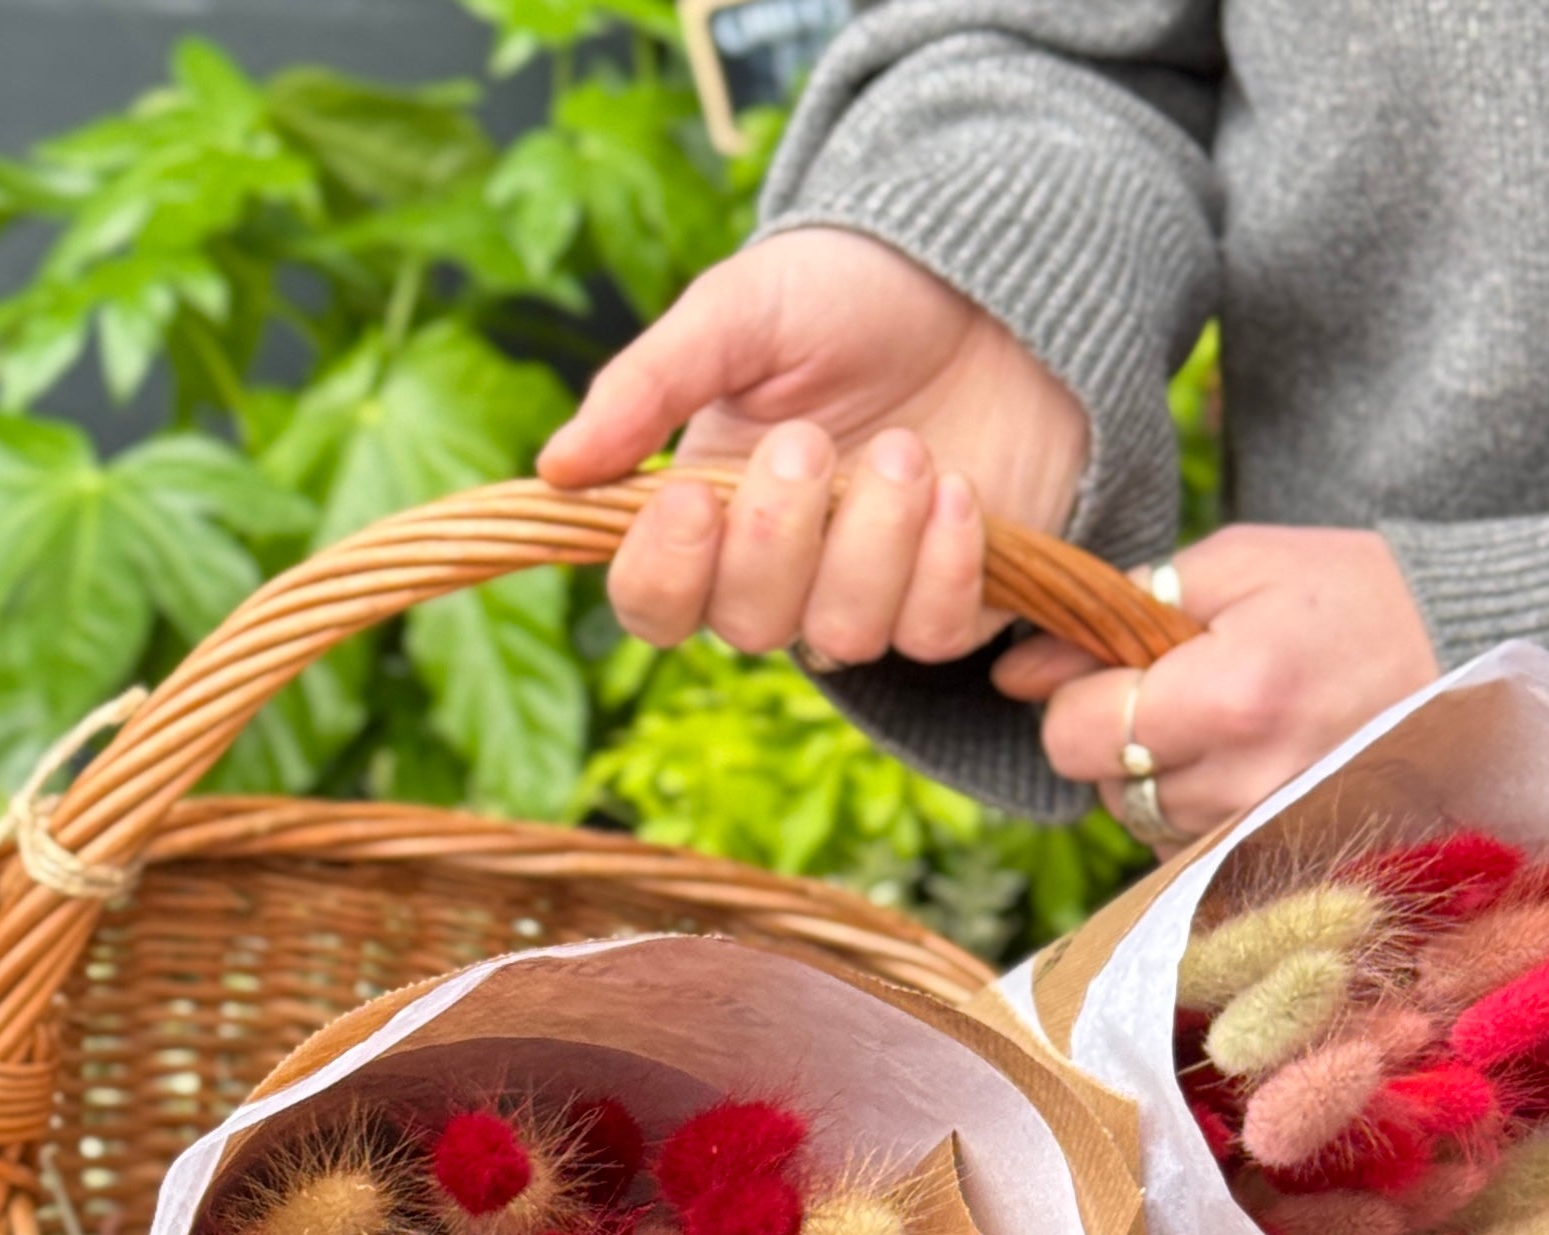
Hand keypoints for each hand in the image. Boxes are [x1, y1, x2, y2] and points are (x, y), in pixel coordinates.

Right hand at [539, 226, 1088, 664]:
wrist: (993, 286)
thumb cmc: (855, 295)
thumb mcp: (741, 311)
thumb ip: (648, 386)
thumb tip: (555, 471)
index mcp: (709, 507)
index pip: (654, 602)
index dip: (663, 575)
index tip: (689, 502)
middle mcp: (783, 568)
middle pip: (747, 628)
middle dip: (778, 538)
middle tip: (809, 441)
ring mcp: (869, 592)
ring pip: (843, 635)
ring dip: (872, 541)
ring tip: (907, 450)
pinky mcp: (951, 602)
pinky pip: (931, 634)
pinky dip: (944, 565)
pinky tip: (959, 491)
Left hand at [995, 525, 1442, 843]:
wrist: (1464, 658)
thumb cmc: (1351, 594)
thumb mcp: (1239, 564)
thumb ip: (1122, 608)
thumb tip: (1019, 668)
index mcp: (1232, 695)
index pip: (1077, 733)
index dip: (1071, 698)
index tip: (1101, 668)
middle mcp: (1246, 782)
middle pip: (1102, 785)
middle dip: (1112, 733)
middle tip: (1174, 686)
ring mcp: (1268, 832)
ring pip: (1140, 822)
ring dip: (1151, 773)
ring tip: (1218, 720)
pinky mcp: (1283, 859)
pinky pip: (1187, 848)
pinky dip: (1191, 808)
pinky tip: (1239, 762)